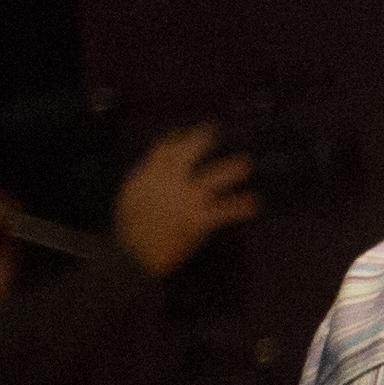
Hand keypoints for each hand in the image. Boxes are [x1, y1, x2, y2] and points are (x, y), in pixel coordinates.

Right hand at [112, 126, 260, 276]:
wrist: (132, 255)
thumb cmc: (131, 228)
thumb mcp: (130, 196)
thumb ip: (145, 177)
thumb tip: (155, 161)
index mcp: (149, 176)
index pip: (164, 149)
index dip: (175, 137)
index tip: (184, 129)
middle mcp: (168, 182)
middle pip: (188, 153)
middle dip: (202, 138)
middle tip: (215, 130)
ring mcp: (185, 199)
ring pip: (213, 178)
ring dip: (230, 169)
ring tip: (245, 164)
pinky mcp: (198, 218)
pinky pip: (224, 210)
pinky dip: (240, 207)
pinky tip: (253, 204)